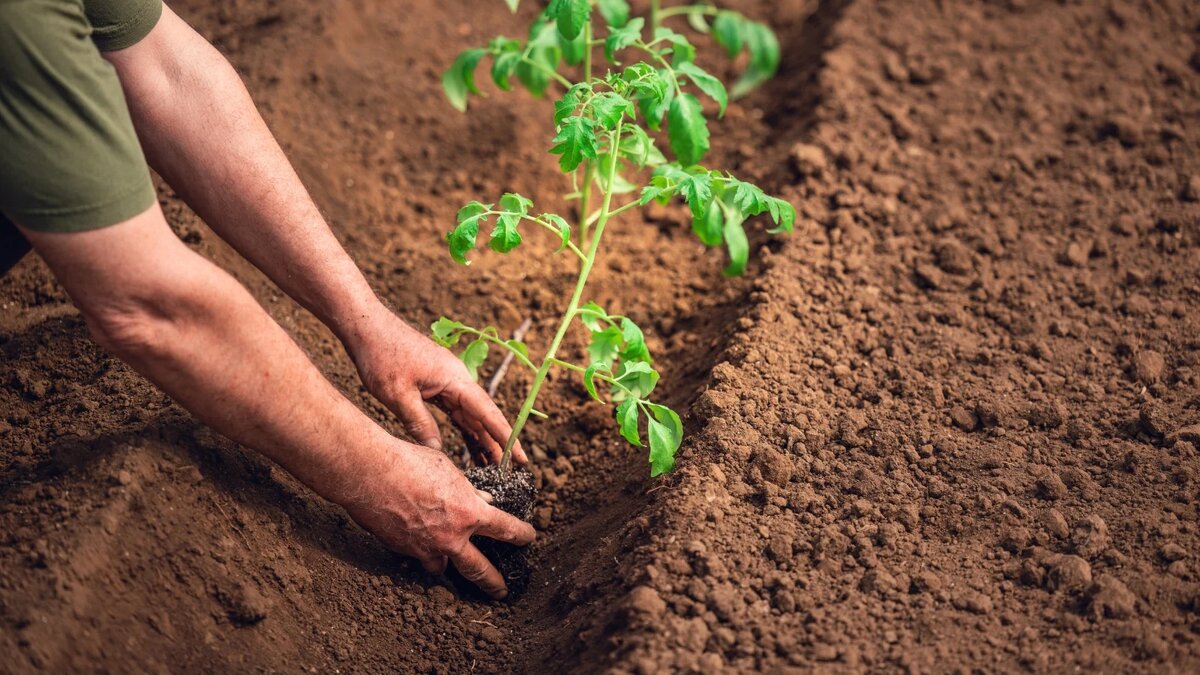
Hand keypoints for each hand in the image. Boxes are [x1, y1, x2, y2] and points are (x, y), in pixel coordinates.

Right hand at [342, 442, 535, 598]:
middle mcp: (450, 537)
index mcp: (469, 513)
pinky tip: (416, 541)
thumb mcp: (448, 469)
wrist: (369, 473)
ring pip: (441, 567)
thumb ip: (466, 490)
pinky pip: (415, 555)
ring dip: (446, 566)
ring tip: (450, 566)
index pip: (505, 529)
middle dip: (493, 582)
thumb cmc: (409, 462)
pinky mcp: (401, 550)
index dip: (520, 535)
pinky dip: (419, 551)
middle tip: (502, 591)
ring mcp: (424, 548)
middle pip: (478, 569)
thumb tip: (481, 500)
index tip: (529, 538)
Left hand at [343, 307, 526, 464]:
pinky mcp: (436, 384)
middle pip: (483, 415)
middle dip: (497, 442)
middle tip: (508, 471)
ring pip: (470, 415)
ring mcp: (447, 381)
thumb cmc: (382, 356)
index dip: (505, 437)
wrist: (367, 328)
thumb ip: (420, 424)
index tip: (520, 457)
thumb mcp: (398, 395)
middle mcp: (457, 379)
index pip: (487, 412)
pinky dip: (464, 428)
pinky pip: (456, 411)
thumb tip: (437, 451)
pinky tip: (470, 446)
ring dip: (481, 438)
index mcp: (455, 379)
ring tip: (492, 466)